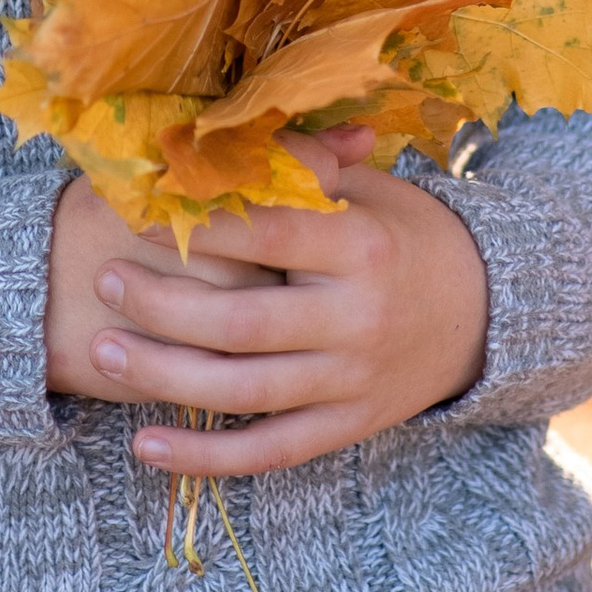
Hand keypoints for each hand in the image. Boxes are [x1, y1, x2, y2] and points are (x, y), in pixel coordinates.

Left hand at [73, 132, 489, 474]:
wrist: (487, 312)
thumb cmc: (406, 234)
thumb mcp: (368, 189)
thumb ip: (301, 169)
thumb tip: (217, 135)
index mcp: (361, 247)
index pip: (268, 236)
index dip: (199, 226)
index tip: (136, 211)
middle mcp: (356, 319)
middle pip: (244, 322)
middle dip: (164, 304)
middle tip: (104, 281)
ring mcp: (351, 382)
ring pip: (247, 391)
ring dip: (167, 376)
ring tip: (104, 351)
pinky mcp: (346, 429)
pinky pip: (268, 451)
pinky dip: (205, 456)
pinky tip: (146, 444)